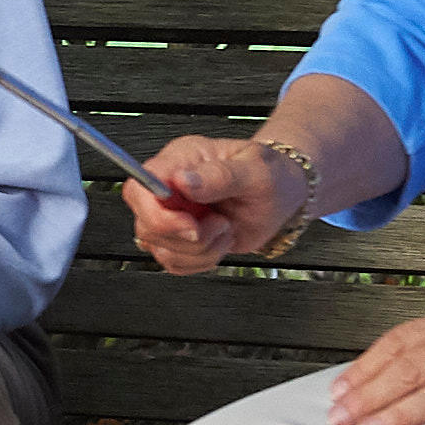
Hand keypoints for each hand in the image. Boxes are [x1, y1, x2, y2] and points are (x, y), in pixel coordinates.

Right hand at [126, 137, 306, 273]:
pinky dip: (200, 262)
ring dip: (198, 251)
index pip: (140, 185)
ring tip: (224, 229)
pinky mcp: (182, 239)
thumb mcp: (255, 170)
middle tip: (218, 225)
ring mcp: (174, 216)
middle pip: (145, 223)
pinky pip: (174, 263)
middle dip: (184, 237)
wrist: (283, 193)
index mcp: (180, 161)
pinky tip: (219, 242)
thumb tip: (183, 181)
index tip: (190, 223)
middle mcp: (170, 188)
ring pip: (160, 249)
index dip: (155, 212)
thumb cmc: (271, 174)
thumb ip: (219, 176)